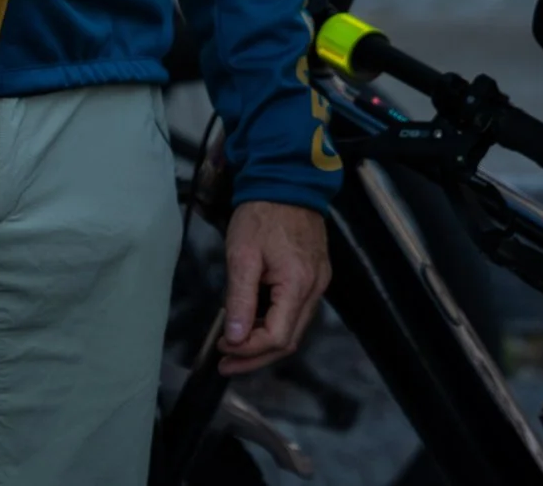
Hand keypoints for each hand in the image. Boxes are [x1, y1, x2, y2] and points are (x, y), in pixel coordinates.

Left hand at [219, 200, 330, 373]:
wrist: (286, 181)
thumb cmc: (262, 213)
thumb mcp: (242, 255)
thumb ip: (240, 300)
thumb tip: (236, 339)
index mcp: (298, 283)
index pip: (277, 337)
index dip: (249, 351)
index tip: (223, 348)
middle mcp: (315, 287)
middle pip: (289, 340)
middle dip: (256, 357)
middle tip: (226, 361)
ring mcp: (319, 281)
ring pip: (295, 328)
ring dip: (265, 342)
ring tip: (236, 347)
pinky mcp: (316, 275)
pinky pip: (298, 311)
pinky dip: (275, 323)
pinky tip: (254, 323)